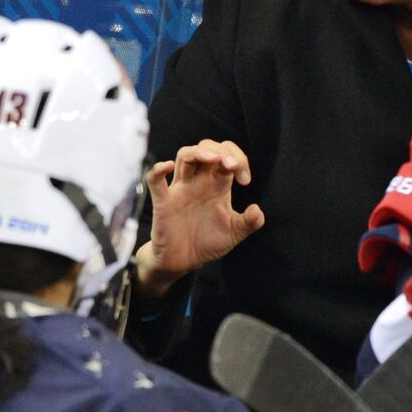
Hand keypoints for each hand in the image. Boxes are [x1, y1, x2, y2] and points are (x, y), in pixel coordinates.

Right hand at [135, 139, 264, 300]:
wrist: (184, 262)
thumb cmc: (207, 243)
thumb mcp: (234, 234)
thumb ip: (249, 223)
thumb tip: (257, 210)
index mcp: (217, 185)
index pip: (227, 157)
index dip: (239, 159)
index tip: (245, 180)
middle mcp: (199, 182)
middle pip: (206, 148)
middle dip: (222, 151)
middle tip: (232, 166)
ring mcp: (180, 189)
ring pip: (185, 156)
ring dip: (199, 152)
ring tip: (214, 159)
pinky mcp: (163, 202)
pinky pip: (155, 180)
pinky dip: (158, 170)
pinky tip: (168, 166)